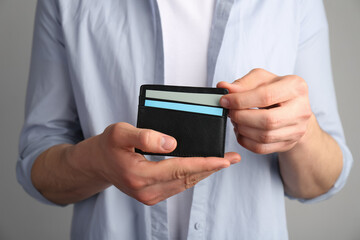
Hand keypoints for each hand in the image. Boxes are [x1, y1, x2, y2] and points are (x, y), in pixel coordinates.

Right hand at [93, 122, 239, 204]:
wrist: (97, 163)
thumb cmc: (108, 146)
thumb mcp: (120, 133)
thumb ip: (145, 136)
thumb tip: (171, 143)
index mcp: (139, 175)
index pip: (179, 169)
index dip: (203, 163)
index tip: (224, 159)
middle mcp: (146, 190)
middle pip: (187, 178)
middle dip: (211, 168)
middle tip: (232, 158)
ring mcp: (149, 196)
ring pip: (185, 184)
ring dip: (205, 172)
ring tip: (223, 162)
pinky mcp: (152, 196)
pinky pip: (179, 186)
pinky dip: (193, 176)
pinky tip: (203, 168)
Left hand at [217, 68, 311, 154]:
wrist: (293, 108)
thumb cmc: (276, 91)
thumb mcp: (261, 79)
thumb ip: (242, 83)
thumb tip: (224, 88)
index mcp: (295, 87)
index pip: (266, 96)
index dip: (241, 100)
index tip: (225, 101)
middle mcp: (301, 109)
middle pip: (267, 120)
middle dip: (242, 117)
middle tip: (230, 112)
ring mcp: (297, 130)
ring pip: (264, 136)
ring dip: (242, 129)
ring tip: (235, 120)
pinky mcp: (288, 144)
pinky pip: (262, 148)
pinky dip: (245, 141)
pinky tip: (241, 131)